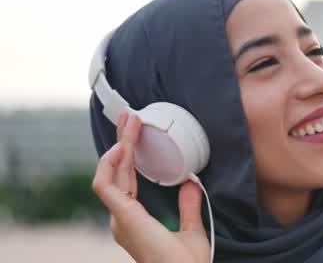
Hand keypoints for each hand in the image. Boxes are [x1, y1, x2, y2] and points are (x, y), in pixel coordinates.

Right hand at [92, 113, 209, 262]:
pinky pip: (106, 186)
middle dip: (122, 142)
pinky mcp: (123, 217)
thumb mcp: (190, 230)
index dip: (129, 154)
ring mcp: (120, 218)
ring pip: (110, 173)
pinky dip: (109, 164)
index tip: (136, 130)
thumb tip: (190, 183)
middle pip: (116, 172)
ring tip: (129, 122)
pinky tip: (120, 147)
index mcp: (134, 220)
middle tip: (129, 117)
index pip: (126, 180)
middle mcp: (122, 219)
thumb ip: (188, 207)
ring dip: (119, 145)